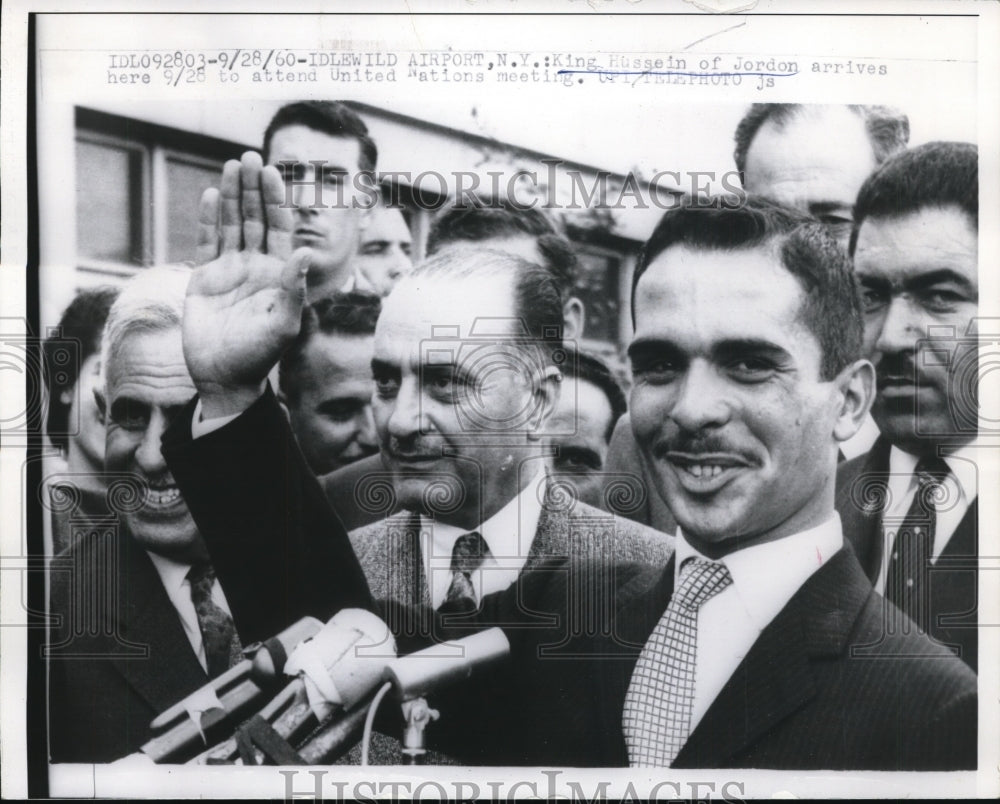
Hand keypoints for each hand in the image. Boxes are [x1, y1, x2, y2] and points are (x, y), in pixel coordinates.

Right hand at [184, 152, 311, 418]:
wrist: (226, 376)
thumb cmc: (260, 354)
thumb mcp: (284, 323)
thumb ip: (294, 289)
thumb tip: (306, 254)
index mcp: (278, 273)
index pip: (279, 228)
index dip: (276, 200)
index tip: (274, 171)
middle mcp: (255, 266)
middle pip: (254, 218)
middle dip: (253, 188)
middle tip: (250, 156)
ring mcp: (229, 270)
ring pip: (231, 224)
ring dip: (230, 195)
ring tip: (232, 165)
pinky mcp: (204, 278)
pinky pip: (207, 242)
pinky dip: (208, 219)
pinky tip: (209, 194)